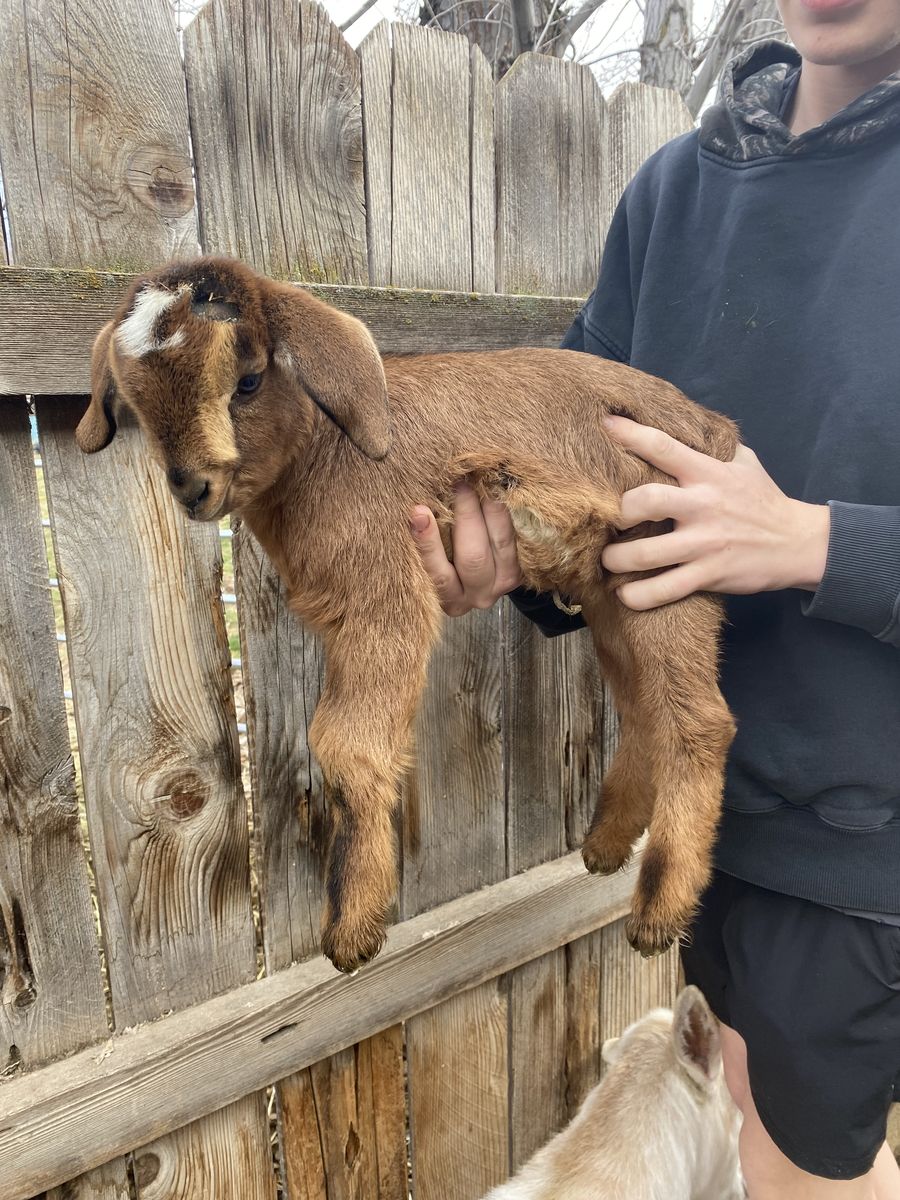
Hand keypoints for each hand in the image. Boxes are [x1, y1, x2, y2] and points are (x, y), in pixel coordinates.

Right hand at [410, 483, 522, 616]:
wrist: (480, 577)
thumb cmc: (444, 560)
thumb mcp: (433, 556)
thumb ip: (425, 536)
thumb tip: (417, 510)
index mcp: (447, 598)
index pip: (438, 574)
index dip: (429, 542)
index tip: (419, 510)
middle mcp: (476, 596)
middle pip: (474, 558)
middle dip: (466, 515)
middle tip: (460, 483)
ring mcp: (502, 585)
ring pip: (501, 543)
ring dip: (492, 508)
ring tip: (482, 481)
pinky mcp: (520, 571)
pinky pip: (516, 538)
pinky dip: (507, 512)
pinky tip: (501, 491)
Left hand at [600, 416, 830, 610]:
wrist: (797, 543)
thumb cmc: (762, 499)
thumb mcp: (743, 462)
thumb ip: (710, 446)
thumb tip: (680, 423)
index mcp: (708, 473)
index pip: (664, 447)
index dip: (631, 435)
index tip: (606, 425)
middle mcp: (703, 506)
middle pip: (646, 502)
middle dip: (618, 512)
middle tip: (609, 520)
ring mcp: (705, 543)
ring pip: (647, 554)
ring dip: (616, 559)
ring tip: (607, 560)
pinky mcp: (709, 575)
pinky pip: (665, 590)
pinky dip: (638, 596)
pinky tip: (626, 594)